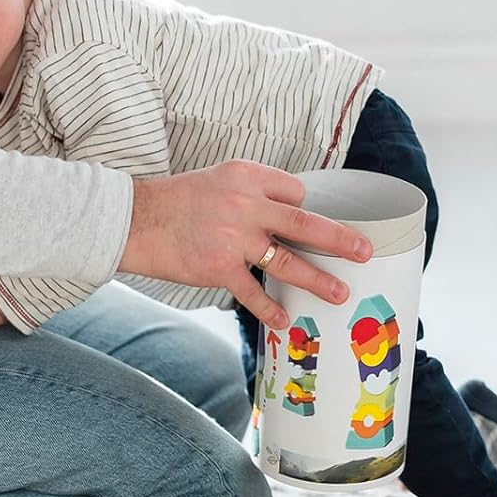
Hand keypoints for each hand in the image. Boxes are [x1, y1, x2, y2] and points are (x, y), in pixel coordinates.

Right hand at [123, 161, 373, 330]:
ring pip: (288, 260)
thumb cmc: (177, 201)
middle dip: (340, 239)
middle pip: (306, 222)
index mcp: (248, 175)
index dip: (307, 209)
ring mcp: (234, 238)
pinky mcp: (218, 268)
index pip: (296, 191)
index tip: (317, 225)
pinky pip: (253, 292)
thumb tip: (288, 214)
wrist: (132, 221)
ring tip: (340, 293)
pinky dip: (271, 309)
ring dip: (318, 279)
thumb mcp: (219, 179)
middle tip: (365, 251)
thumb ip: (254, 193)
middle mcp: (246, 203)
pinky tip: (285, 321)